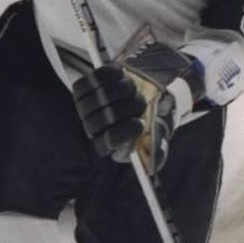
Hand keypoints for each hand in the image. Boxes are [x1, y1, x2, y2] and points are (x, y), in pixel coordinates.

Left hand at [71, 40, 201, 171]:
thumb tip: (153, 168)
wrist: (144, 90)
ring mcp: (86, 107)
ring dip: (122, 89)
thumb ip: (157, 148)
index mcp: (110, 144)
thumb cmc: (153, 116)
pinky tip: (120, 74)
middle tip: (142, 102)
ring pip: (102, 95)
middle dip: (130, 106)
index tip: (140, 124)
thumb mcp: (159, 132)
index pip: (107, 142)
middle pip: (107, 116)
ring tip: (133, 88)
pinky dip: (110, 74)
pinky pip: (93, 79)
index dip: (123, 133)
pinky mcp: (84, 87)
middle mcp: (94, 128)